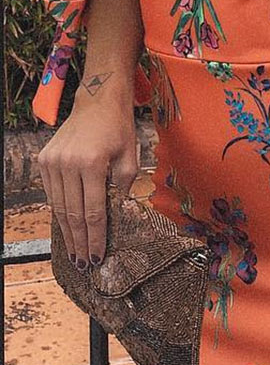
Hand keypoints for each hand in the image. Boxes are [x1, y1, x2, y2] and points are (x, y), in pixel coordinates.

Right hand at [37, 87, 138, 269]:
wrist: (97, 101)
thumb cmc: (118, 127)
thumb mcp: (130, 157)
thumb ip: (124, 187)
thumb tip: (118, 215)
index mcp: (92, 163)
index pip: (94, 211)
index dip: (95, 238)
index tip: (97, 257)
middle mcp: (68, 163)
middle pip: (73, 213)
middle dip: (79, 241)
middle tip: (83, 264)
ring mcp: (53, 161)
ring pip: (59, 206)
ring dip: (67, 231)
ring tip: (74, 251)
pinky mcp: (44, 159)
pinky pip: (52, 193)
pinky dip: (60, 211)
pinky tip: (67, 226)